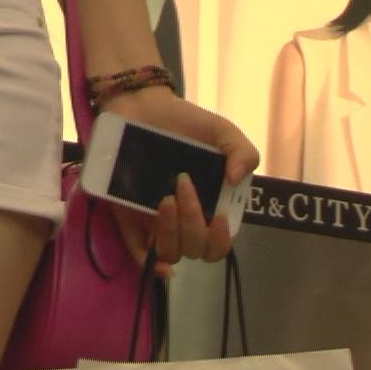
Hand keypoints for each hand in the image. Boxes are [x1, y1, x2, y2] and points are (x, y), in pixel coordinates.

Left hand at [95, 86, 258, 277]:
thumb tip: (237, 180)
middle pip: (194, 248)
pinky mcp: (128, 217)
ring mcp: (155, 221)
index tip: (217, 216)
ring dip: (171, 232)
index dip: (220, 240)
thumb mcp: (222, 133)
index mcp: (209, 206)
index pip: (218, 244)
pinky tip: (157, 261)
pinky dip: (148, 262)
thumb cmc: (185, 123)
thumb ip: (242, 152)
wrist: (143, 107)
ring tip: (164, 199)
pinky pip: (137, 251)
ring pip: (169, 251)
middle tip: (183, 184)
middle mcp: (184, 220)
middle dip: (193, 221)